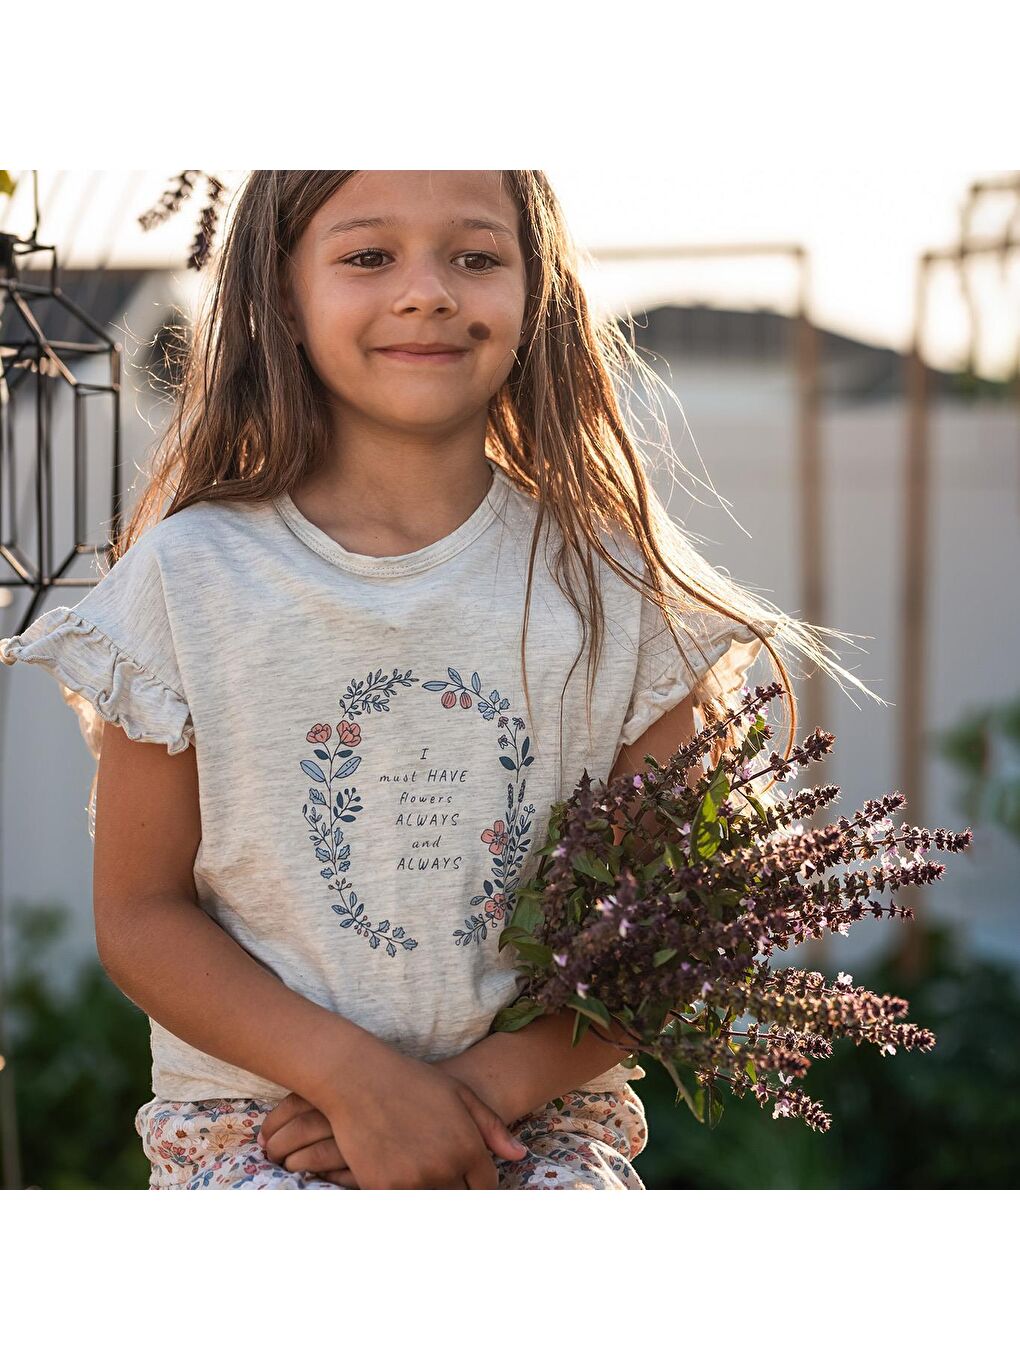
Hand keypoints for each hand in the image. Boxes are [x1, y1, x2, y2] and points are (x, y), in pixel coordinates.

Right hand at [261, 1049, 527, 1188]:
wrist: (358, 1078)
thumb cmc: (411, 1081)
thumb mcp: (460, 1094)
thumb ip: (492, 1128)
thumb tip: (520, 1156)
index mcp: (467, 1148)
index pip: (486, 1188)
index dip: (478, 1185)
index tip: (468, 1181)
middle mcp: (444, 1169)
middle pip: (460, 1201)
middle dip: (456, 1192)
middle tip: (443, 1179)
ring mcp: (412, 1182)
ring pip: (431, 1207)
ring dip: (430, 1197)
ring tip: (420, 1176)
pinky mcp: (382, 1189)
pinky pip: (401, 1206)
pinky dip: (403, 1198)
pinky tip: (398, 1180)